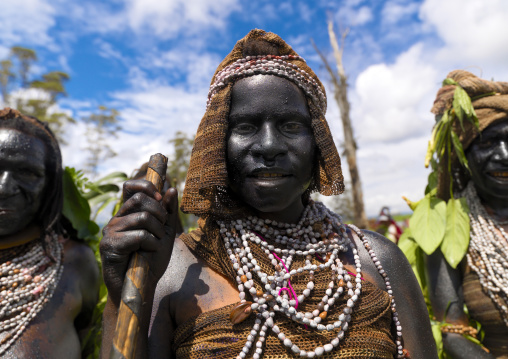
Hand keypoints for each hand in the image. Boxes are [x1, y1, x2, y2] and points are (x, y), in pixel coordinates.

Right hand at [100, 179, 177, 306]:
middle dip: (159, 212)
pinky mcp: (109, 245)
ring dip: (157, 232)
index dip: (146, 186)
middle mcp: (117, 219)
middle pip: (139, 199)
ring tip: (155, 245)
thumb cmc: (151, 260)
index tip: (160, 198)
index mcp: (128, 214)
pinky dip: (151, 244)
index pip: (130, 186)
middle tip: (162, 229)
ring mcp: (110, 231)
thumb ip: (168, 212)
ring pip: (142, 217)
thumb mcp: (164, 233)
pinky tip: (148, 253)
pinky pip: (139, 236)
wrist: (141, 287)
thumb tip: (172, 189)